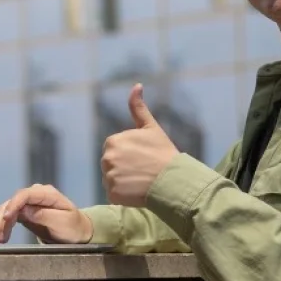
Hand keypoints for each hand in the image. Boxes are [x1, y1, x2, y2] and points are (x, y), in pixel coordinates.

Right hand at [0, 184, 92, 244]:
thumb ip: (43, 215)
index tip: (6, 218)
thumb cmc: (73, 227)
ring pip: (7, 208)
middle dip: (3, 218)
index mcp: (47, 194)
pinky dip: (1, 223)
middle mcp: (36, 195)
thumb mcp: (62, 222)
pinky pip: (9, 215)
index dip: (13, 204)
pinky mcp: (24, 212)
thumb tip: (23, 211)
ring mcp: (29, 203)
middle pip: (13, 201)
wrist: (77, 233)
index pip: (25, 194)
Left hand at [101, 83, 180, 206]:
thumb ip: (138, 107)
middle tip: (143, 170)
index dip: (129, 155)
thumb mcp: (151, 128)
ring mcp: (109, 177)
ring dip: (123, 182)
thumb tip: (137, 85)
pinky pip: (113, 194)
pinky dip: (123, 195)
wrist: (174, 180)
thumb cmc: (164, 153)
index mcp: (112, 141)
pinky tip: (137, 192)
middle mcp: (106, 158)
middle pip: (110, 165)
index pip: (114, 150)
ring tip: (141, 181)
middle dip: (124, 168)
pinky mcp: (112, 194)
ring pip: (111, 180)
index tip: (143, 158)